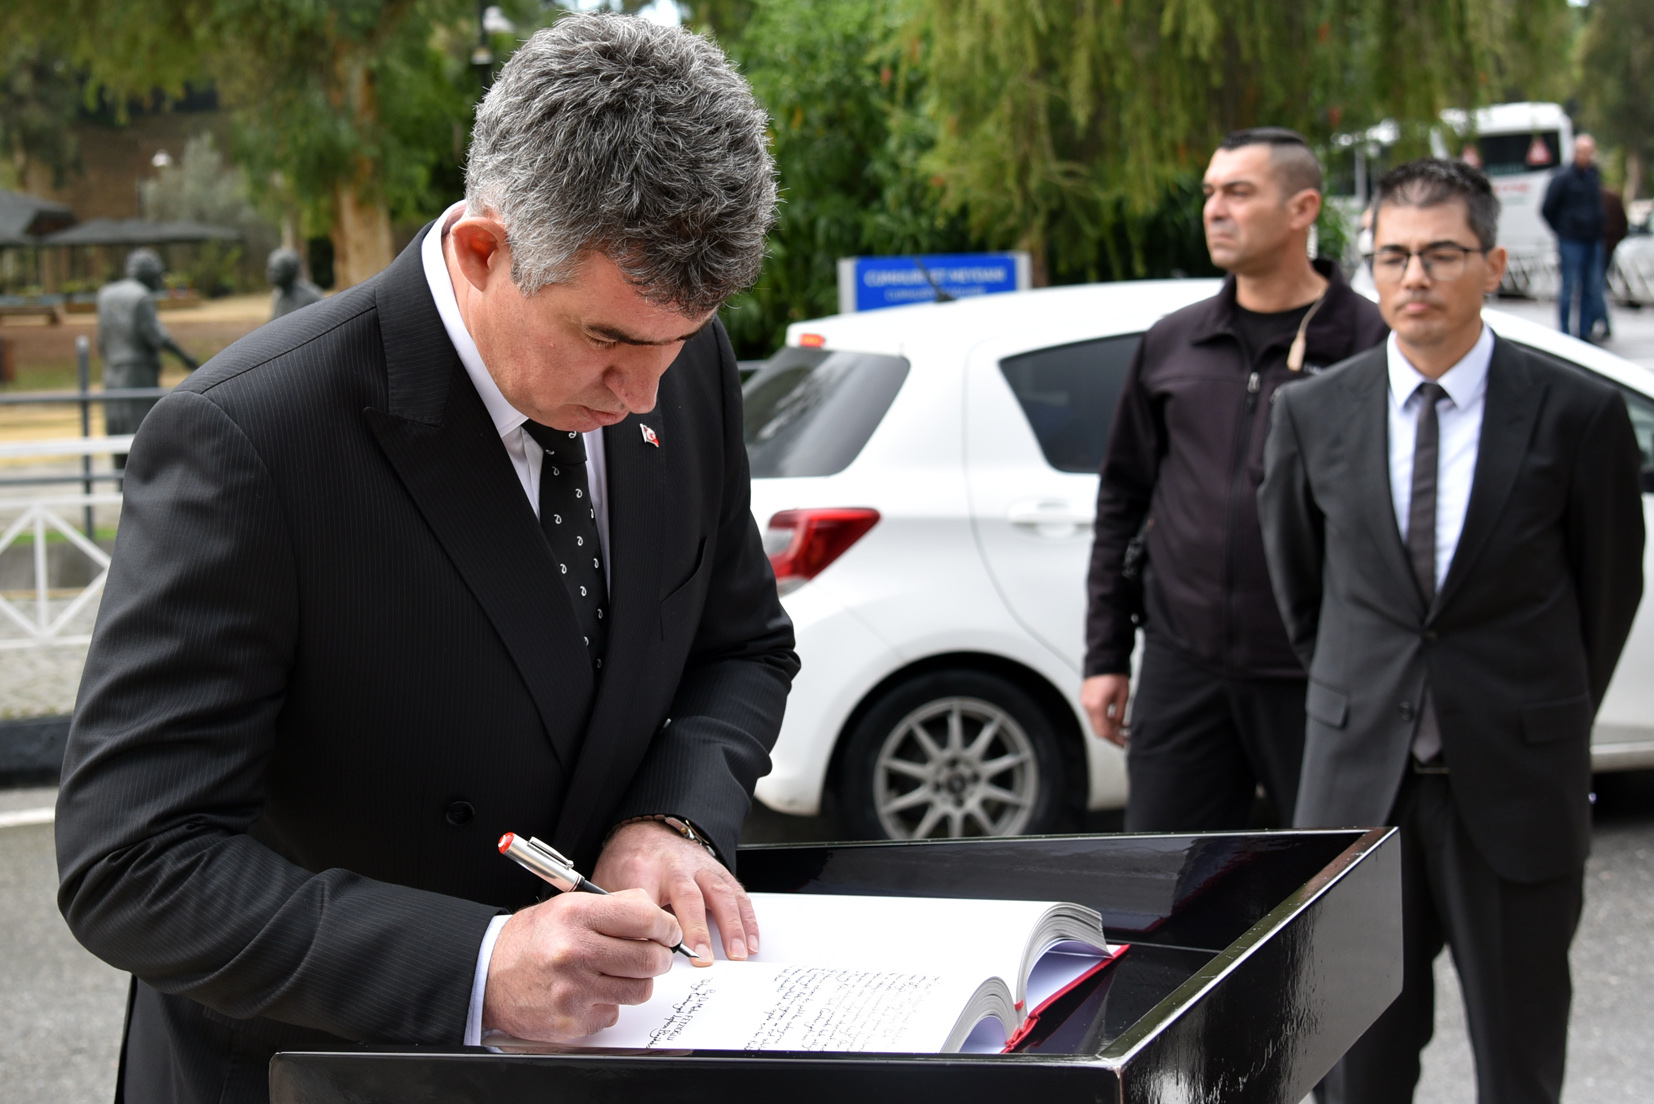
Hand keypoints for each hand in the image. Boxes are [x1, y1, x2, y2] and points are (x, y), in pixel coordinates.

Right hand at [481, 887, 678, 1040]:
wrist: (488, 975)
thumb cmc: (533, 939)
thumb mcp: (569, 906)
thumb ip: (615, 907)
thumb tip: (658, 918)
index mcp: (576, 915)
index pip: (645, 917)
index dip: (666, 926)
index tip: (667, 931)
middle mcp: (574, 952)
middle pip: (648, 958)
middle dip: (660, 956)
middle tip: (655, 954)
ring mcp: (573, 991)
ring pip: (639, 989)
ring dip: (638, 981)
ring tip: (621, 972)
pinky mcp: (572, 1021)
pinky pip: (614, 1013)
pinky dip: (609, 1003)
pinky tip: (590, 992)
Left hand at [593, 820, 757, 965]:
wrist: (646, 831)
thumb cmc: (628, 864)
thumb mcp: (609, 884)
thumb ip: (615, 914)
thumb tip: (620, 952)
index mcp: (643, 868)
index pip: (648, 901)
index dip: (654, 928)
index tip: (658, 954)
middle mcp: (675, 865)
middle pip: (688, 895)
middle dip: (696, 928)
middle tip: (702, 959)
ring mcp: (700, 866)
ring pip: (719, 893)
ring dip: (731, 925)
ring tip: (737, 954)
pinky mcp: (718, 871)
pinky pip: (737, 894)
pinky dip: (747, 919)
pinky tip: (750, 942)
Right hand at [1082, 674, 1131, 746]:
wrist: (1105, 659)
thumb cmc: (1114, 674)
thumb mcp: (1123, 697)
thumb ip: (1120, 715)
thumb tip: (1120, 726)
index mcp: (1096, 706)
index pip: (1104, 731)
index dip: (1115, 739)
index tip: (1124, 743)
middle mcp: (1087, 705)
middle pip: (1098, 729)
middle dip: (1112, 735)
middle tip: (1124, 738)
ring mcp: (1085, 702)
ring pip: (1095, 723)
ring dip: (1108, 727)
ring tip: (1122, 727)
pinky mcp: (1085, 698)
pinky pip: (1093, 714)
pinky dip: (1103, 719)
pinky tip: (1113, 718)